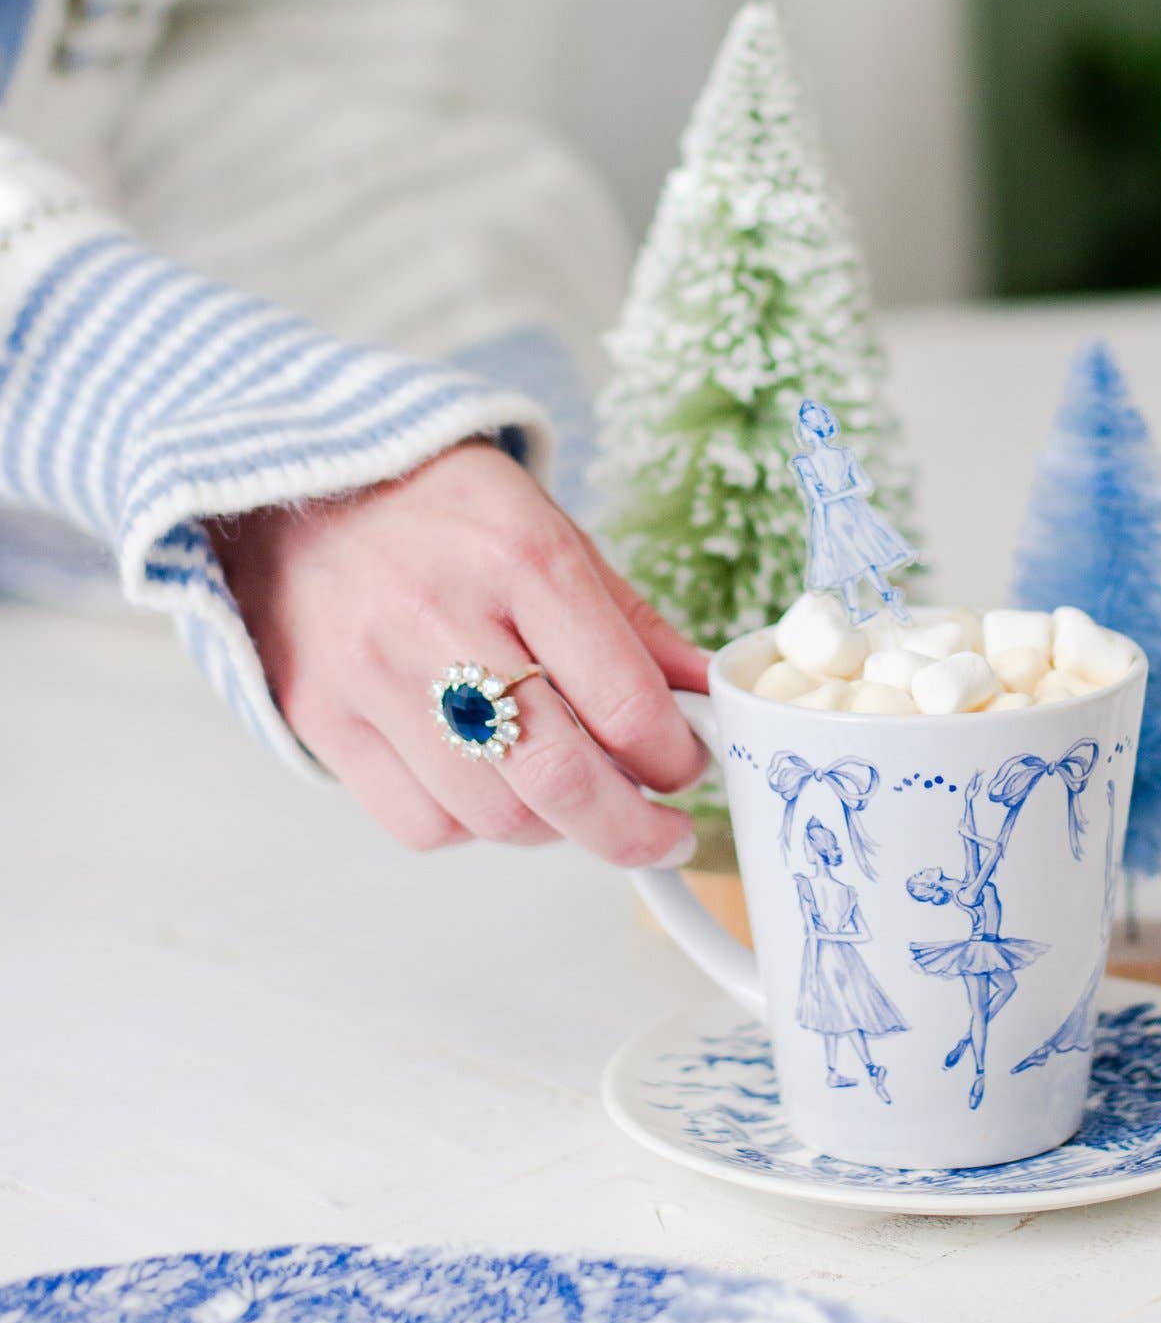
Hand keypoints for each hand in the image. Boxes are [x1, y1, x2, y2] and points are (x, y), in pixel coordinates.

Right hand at [211, 442, 708, 863]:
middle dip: (633, 829)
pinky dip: (473, 826)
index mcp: (519, 554)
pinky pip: (421, 825)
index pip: (624, 699)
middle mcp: (442, 616)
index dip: (676, 755)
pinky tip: (489, 784)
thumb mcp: (550, 528)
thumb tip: (703, 689)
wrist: (296, 489)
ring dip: (554, 828)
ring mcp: (372, 674)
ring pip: (493, 817)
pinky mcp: (322, 719)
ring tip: (570, 794)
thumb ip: (630, 620)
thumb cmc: (437, 509)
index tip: (688, 765)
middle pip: (560, 778)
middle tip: (661, 834)